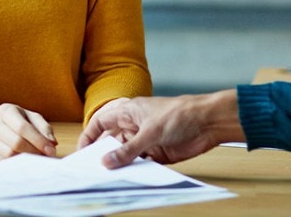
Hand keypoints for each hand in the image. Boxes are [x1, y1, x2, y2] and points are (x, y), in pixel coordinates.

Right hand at [0, 104, 56, 162]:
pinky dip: (15, 165)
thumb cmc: (18, 121)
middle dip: (33, 152)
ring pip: (8, 155)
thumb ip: (44, 129)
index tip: (51, 151)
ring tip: (35, 160)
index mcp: (6, 111)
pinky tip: (23, 162)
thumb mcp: (32, 118)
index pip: (22, 128)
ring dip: (25, 160)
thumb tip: (52, 145)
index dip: (38, 141)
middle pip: (15, 143)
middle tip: (45, 158)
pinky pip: (2, 163)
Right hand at [79, 92, 243, 167]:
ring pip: (126, 155)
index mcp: (128, 112)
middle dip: (103, 154)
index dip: (89, 136)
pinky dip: (137, 170)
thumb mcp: (149, 132)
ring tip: (112, 177)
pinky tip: (133, 177)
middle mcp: (134, 126)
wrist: (209, 122)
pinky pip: (141, 164)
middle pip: (112, 142)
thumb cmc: (180, 114)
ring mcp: (146, 140)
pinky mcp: (158, 153)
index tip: (82, 151)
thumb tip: (108, 161)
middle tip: (94, 169)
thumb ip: (128, 149)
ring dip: (121, 165)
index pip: (101, 123)